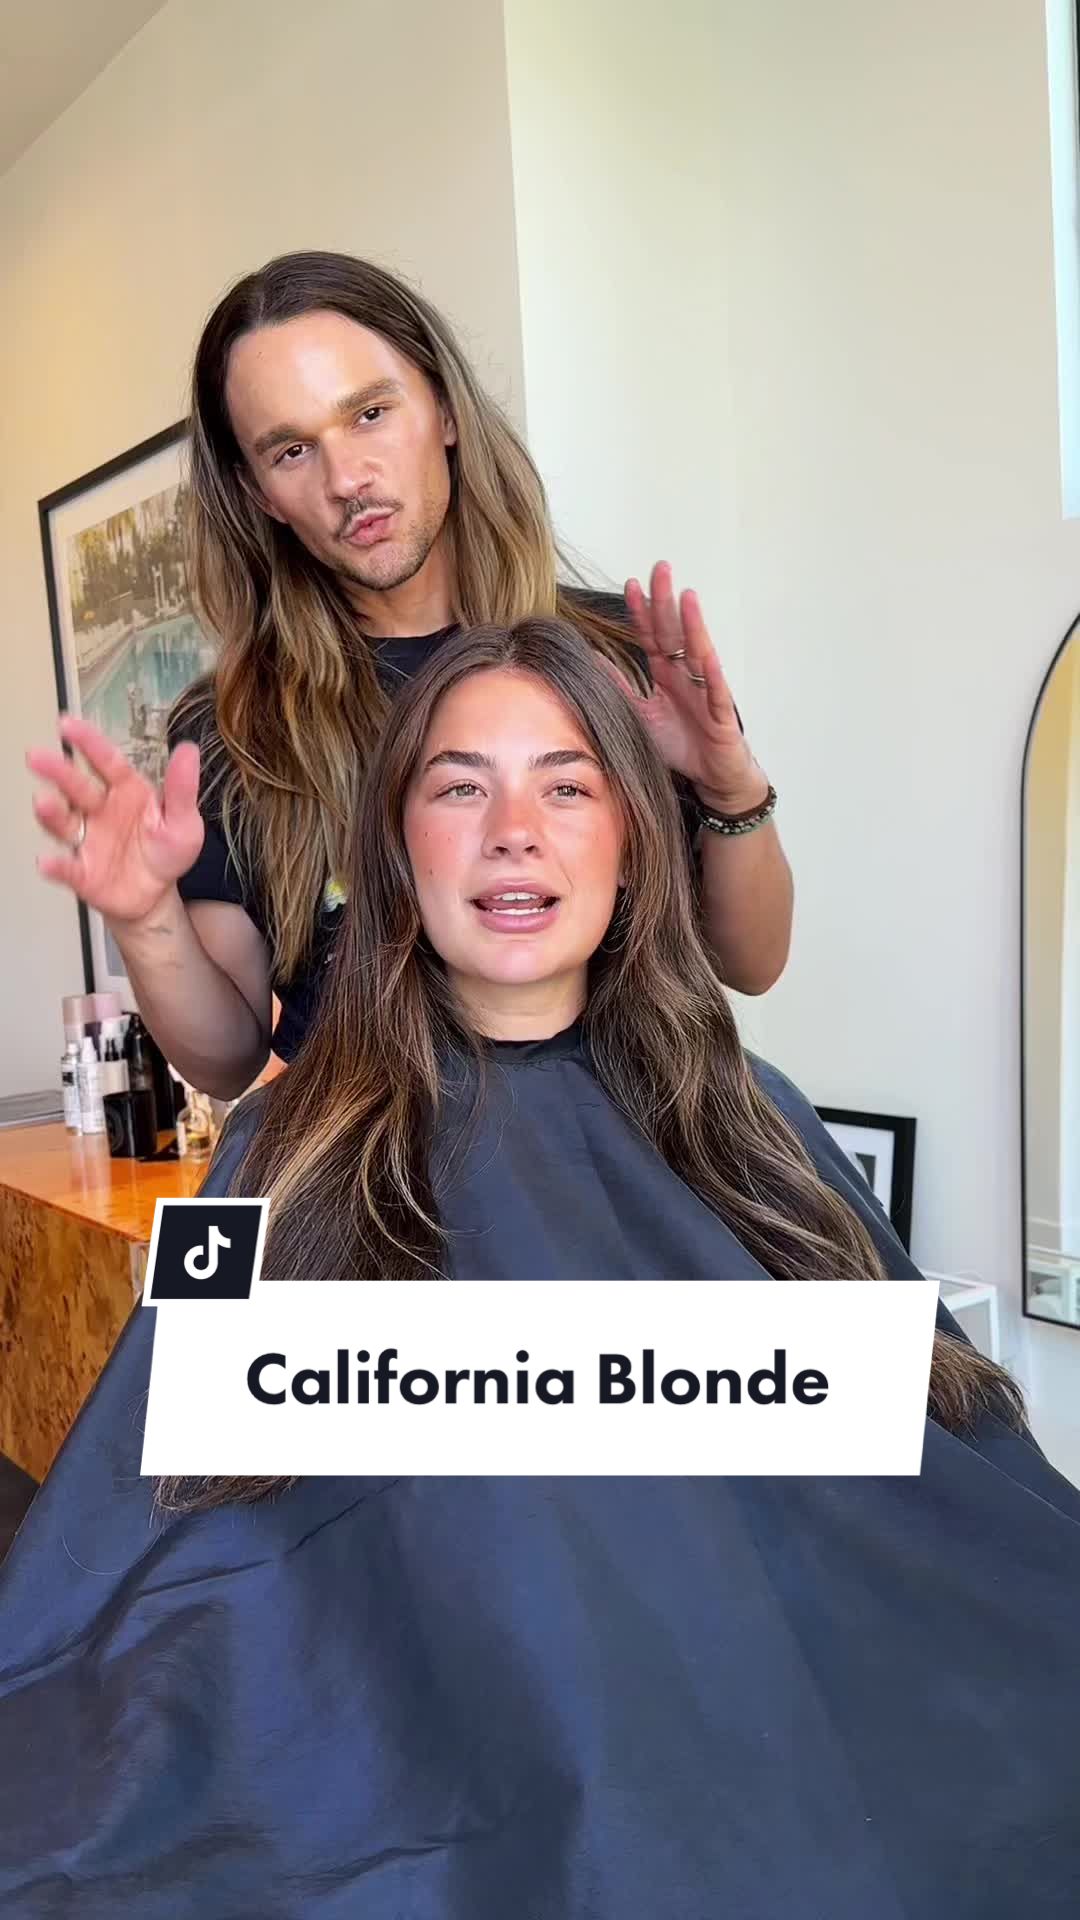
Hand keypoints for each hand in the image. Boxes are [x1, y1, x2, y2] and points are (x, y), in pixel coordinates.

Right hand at [27, 715, 204, 925]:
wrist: (157, 895)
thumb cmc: (167, 850)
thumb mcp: (184, 821)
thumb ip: (182, 789)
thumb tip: (188, 749)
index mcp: (126, 791)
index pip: (107, 762)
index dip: (89, 743)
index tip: (68, 724)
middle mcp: (100, 810)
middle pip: (77, 788)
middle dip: (58, 772)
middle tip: (36, 756)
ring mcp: (87, 840)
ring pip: (65, 823)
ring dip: (51, 813)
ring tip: (42, 802)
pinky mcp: (82, 872)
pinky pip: (67, 868)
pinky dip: (56, 866)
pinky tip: (47, 862)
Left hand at [617, 562, 769, 812]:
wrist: (710, 775)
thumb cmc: (680, 743)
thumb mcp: (640, 714)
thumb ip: (619, 688)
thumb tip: (588, 663)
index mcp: (666, 674)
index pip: (652, 635)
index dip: (642, 611)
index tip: (630, 584)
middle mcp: (687, 676)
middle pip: (675, 632)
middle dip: (667, 601)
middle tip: (660, 569)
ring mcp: (706, 692)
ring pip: (700, 653)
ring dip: (693, 625)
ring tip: (687, 598)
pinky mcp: (721, 716)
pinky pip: (716, 693)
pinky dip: (713, 676)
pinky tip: (709, 657)